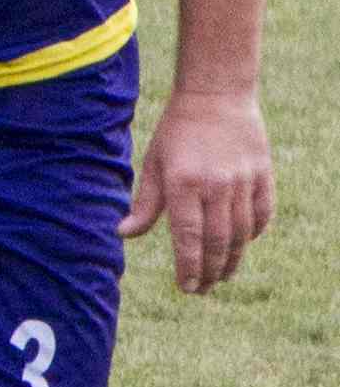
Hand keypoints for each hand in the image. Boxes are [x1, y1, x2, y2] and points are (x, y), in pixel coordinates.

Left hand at [123, 87, 273, 292]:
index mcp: (184, 184)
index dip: (188, 266)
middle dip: (209, 271)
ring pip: (241, 233)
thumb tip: (123, 234)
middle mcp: (216, 186)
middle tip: (201, 289)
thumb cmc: (177, 132)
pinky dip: (254, 233)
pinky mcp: (263, 174)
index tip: (187, 287)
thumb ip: (144, 203)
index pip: (188, 237)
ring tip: (221, 276)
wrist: (217, 96)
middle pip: (217, 241)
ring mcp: (243, 180)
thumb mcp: (154, 164)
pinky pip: (262, 213)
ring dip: (232, 259)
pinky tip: (243, 244)